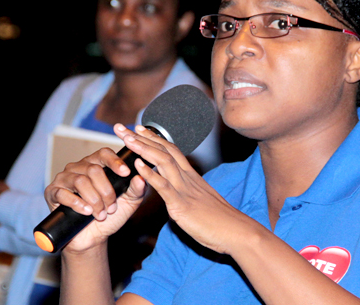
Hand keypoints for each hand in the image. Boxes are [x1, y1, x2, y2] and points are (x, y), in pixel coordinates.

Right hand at [43, 132, 147, 252]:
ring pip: (80, 181)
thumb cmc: (110, 216)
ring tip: (100, 214)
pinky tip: (86, 212)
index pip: (104, 153)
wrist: (93, 237)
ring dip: (94, 200)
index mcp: (96, 164)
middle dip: (106, 191)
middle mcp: (79, 168)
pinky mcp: (52, 192)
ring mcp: (64, 178)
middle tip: (111, 208)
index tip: (125, 173)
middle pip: (94, 169)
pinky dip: (77, 204)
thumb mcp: (129, 203)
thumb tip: (140, 177)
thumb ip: (137, 190)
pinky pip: (63, 193)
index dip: (115, 161)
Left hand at [121, 125, 248, 254]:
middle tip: (122, 127)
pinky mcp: (181, 204)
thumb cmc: (220, 220)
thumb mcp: (201, 201)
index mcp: (191, 177)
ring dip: (143, 149)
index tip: (139, 128)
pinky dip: (149, 174)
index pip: (170, 150)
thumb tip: (179, 193)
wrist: (236, 231)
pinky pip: (164, 186)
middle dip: (141, 137)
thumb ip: (188, 193)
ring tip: (127, 139)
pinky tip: (137, 164)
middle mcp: (187, 178)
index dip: (153, 138)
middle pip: (163, 150)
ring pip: (162, 162)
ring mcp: (184, 190)